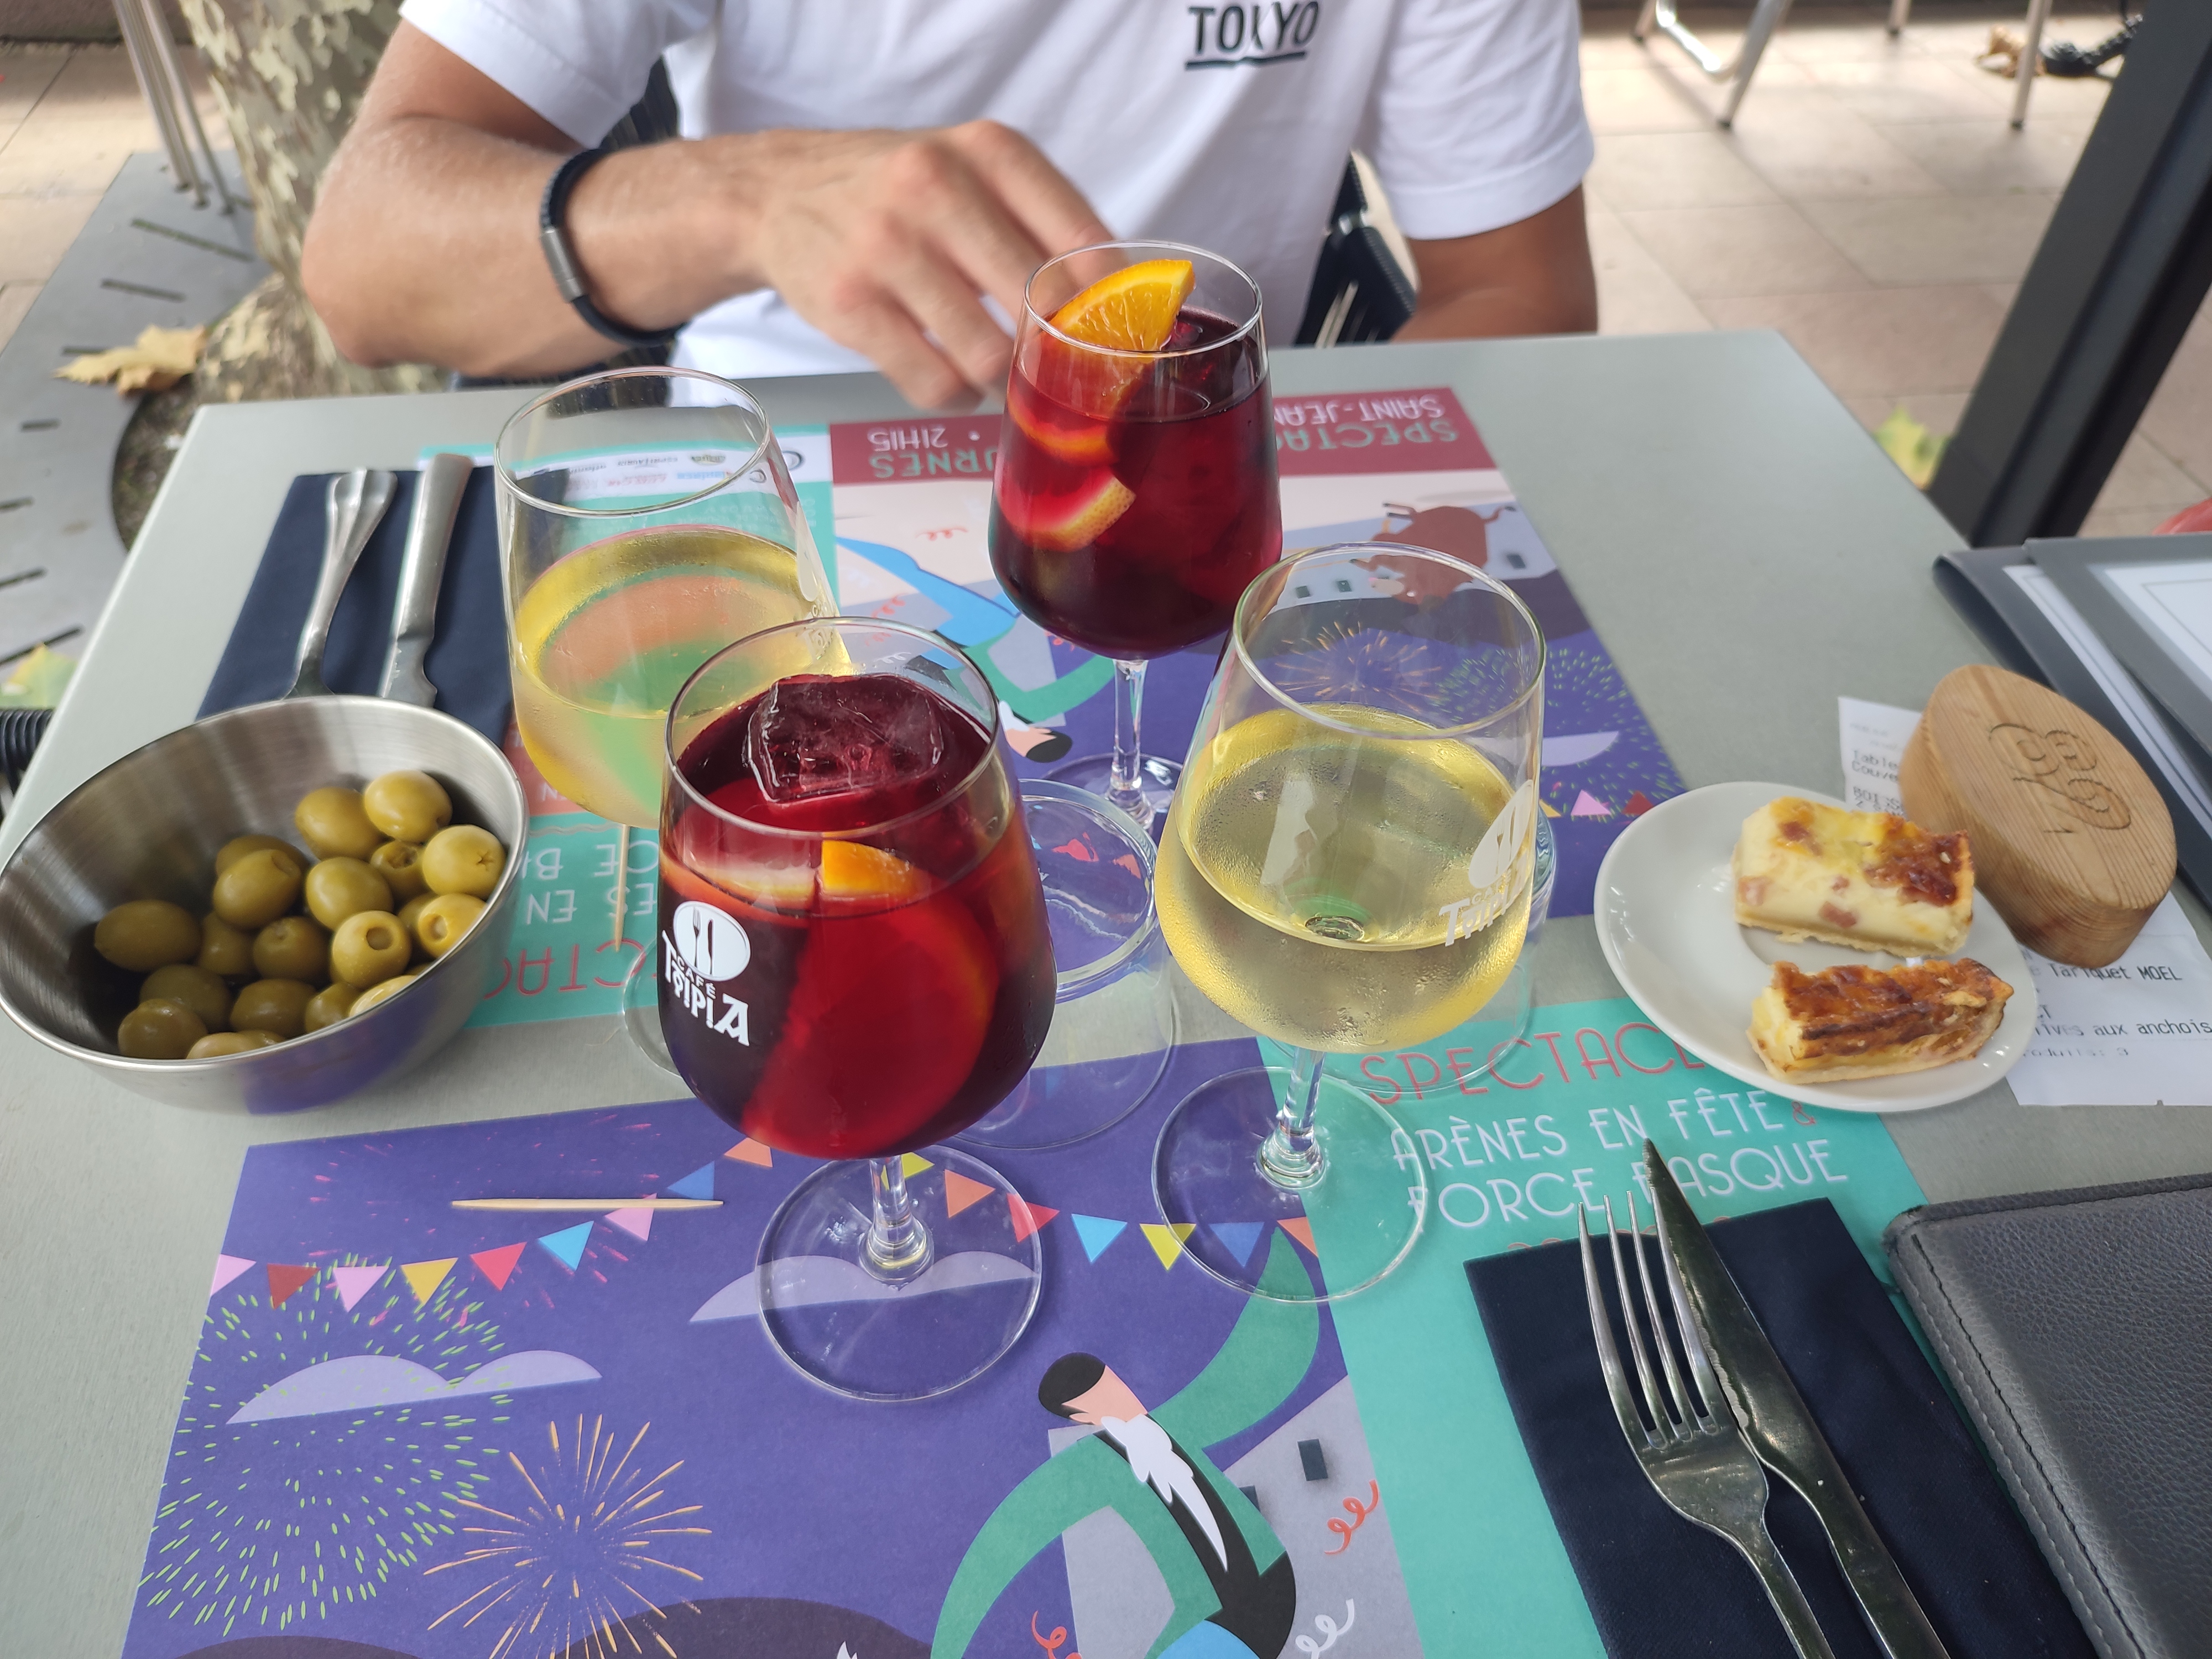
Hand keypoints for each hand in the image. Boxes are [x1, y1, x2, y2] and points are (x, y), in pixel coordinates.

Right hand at [717, 122, 1111, 408]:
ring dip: (1004, 382)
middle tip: (1054, 366)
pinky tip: (953, 381)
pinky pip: (933, 382)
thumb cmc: (897, 191)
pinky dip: (955, 396)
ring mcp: (888, 248)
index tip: (1114, 335)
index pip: (1082, 240)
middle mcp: (938, 189)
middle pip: (1041, 306)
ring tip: (999, 374)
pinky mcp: (850, 305)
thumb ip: (1040, 219)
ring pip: (988, 356)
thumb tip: (1115, 305)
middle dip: (1055, 351)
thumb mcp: (972, 170)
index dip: (1109, 304)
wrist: (778, 194)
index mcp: (989, 151)